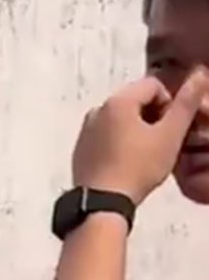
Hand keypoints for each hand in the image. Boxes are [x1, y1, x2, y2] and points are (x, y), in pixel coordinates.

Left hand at [71, 70, 208, 204]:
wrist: (103, 204)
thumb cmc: (138, 168)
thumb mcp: (170, 135)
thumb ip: (186, 104)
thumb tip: (199, 75)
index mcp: (118, 101)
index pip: (153, 85)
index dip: (170, 104)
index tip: (172, 129)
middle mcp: (98, 110)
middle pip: (135, 100)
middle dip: (154, 117)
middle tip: (163, 143)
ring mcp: (86, 130)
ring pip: (120, 120)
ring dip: (137, 131)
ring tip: (146, 156)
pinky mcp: (81, 150)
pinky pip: (106, 137)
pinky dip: (120, 144)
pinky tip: (128, 164)